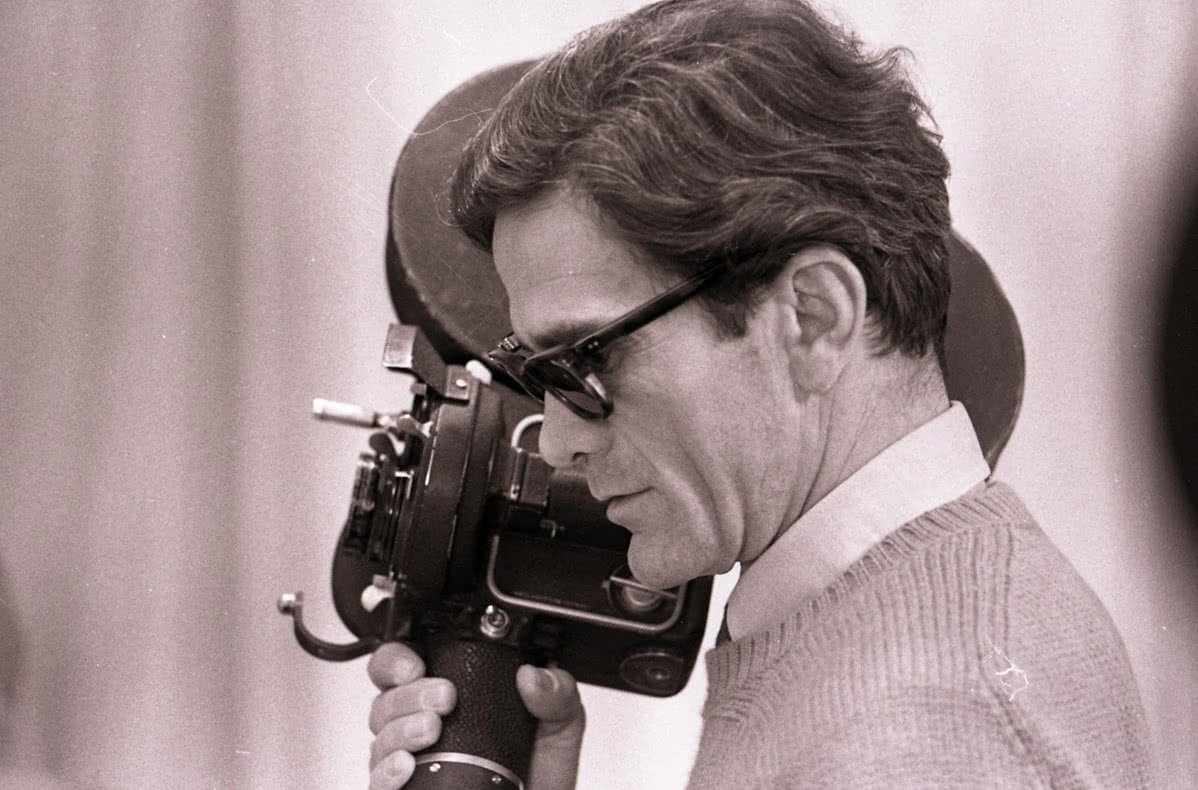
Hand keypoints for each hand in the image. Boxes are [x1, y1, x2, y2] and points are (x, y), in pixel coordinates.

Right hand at [367, 641, 585, 789]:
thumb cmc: (539, 770)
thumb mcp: (558, 724)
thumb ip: (557, 692)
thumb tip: (533, 676)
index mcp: (450, 693)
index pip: (404, 664)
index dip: (398, 659)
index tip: (417, 665)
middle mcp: (421, 722)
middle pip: (386, 697)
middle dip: (408, 693)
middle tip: (443, 698)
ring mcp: (410, 759)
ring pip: (380, 736)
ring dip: (400, 729)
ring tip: (430, 730)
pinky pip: (378, 781)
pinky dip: (387, 771)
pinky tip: (406, 766)